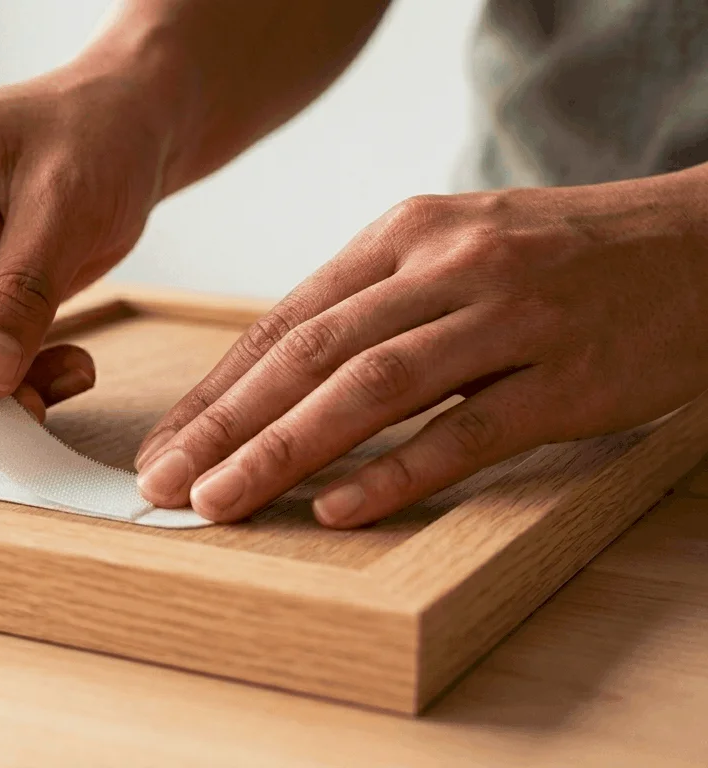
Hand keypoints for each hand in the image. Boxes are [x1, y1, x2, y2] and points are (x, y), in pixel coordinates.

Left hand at [134, 169, 707, 526]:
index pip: (284, 322)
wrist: (701, 243)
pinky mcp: (568, 376)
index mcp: (403, 236)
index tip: (165, 445)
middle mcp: (446, 267)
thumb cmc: (560, 259)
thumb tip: (272, 380)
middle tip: (167, 484)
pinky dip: (397, 472)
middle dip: (225, 425)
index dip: (215, 391)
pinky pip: (469, 431)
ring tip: (223, 501)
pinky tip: (338, 509)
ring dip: (284, 450)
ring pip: (372, 388)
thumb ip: (370, 305)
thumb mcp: (454, 252)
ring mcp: (509, 318)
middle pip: (311, 354)